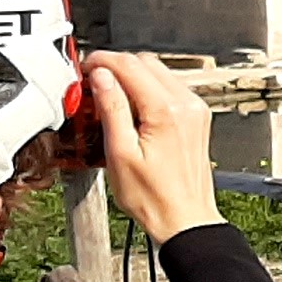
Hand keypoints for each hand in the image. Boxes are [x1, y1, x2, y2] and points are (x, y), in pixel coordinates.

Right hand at [79, 52, 222, 239]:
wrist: (184, 219)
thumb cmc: (154, 198)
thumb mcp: (120, 153)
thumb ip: (111, 108)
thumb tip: (101, 77)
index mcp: (166, 111)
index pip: (129, 65)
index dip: (101, 61)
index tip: (85, 68)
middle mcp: (186, 105)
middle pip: (145, 62)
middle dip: (116, 66)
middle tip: (93, 81)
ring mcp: (195, 110)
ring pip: (159, 72)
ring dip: (132, 76)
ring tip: (109, 96)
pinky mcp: (196, 118)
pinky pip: (169, 88)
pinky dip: (147, 89)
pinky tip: (132, 109)